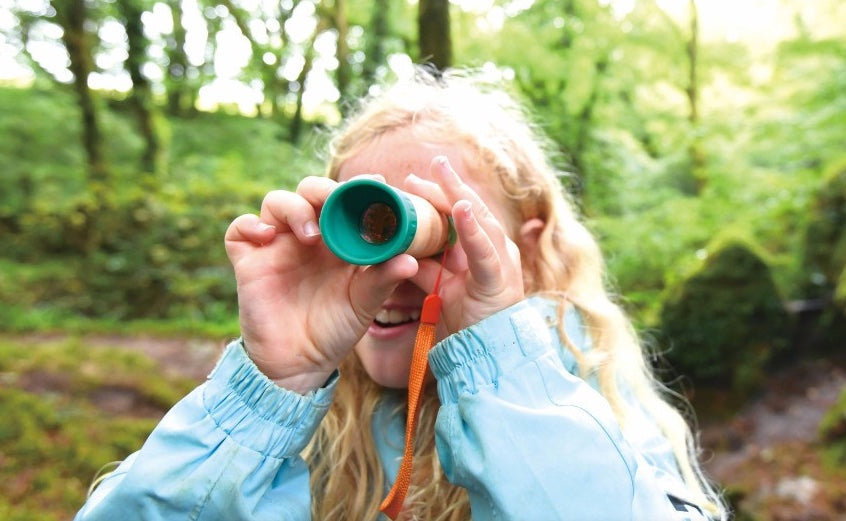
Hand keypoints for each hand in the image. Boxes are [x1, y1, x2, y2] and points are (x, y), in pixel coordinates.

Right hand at [224, 176, 417, 392]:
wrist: (301, 364)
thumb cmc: (335, 330)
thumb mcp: (364, 303)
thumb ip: (384, 279)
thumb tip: (411, 260)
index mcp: (338, 239)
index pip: (345, 200)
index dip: (359, 187)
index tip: (378, 183)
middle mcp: (307, 236)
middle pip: (310, 191)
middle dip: (323, 189)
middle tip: (337, 201)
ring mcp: (277, 245)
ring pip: (277, 202)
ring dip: (294, 208)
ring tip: (311, 234)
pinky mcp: (250, 261)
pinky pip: (240, 229)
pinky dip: (251, 224)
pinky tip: (268, 236)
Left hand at [404, 156, 524, 333]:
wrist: (488, 355)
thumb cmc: (467, 322)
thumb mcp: (439, 289)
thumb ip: (426, 268)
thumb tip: (400, 249)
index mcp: (482, 250)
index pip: (460, 214)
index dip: (439, 195)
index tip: (413, 180)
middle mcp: (496, 249)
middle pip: (469, 209)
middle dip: (448, 185)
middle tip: (430, 163)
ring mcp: (501, 261)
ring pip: (479, 220)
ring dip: (458, 195)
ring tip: (441, 173)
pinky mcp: (499, 278)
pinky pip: (485, 249)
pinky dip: (471, 228)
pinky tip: (458, 208)